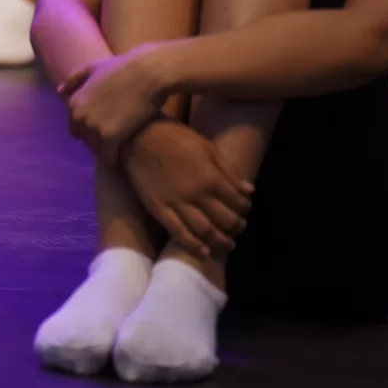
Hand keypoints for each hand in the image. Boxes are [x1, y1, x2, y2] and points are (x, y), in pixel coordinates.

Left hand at [61, 47, 168, 163]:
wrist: (147, 74)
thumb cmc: (122, 68)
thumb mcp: (92, 68)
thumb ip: (74, 80)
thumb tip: (59, 92)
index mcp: (74, 102)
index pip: (74, 127)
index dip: (88, 128)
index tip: (102, 126)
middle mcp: (80, 117)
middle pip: (84, 139)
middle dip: (95, 139)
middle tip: (113, 135)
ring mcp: (94, 128)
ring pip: (95, 149)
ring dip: (105, 149)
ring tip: (119, 145)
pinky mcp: (111, 137)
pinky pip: (107, 158)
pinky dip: (112, 159)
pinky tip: (120, 158)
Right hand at [122, 119, 251, 259]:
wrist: (138, 136)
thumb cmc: (175, 137)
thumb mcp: (207, 147)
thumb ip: (229, 171)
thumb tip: (250, 191)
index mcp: (211, 177)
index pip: (238, 202)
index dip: (245, 208)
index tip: (245, 210)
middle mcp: (197, 195)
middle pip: (225, 220)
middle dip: (237, 226)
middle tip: (239, 228)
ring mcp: (177, 204)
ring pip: (205, 231)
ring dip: (221, 240)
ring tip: (227, 244)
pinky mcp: (158, 209)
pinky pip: (178, 232)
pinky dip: (194, 245)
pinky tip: (204, 252)